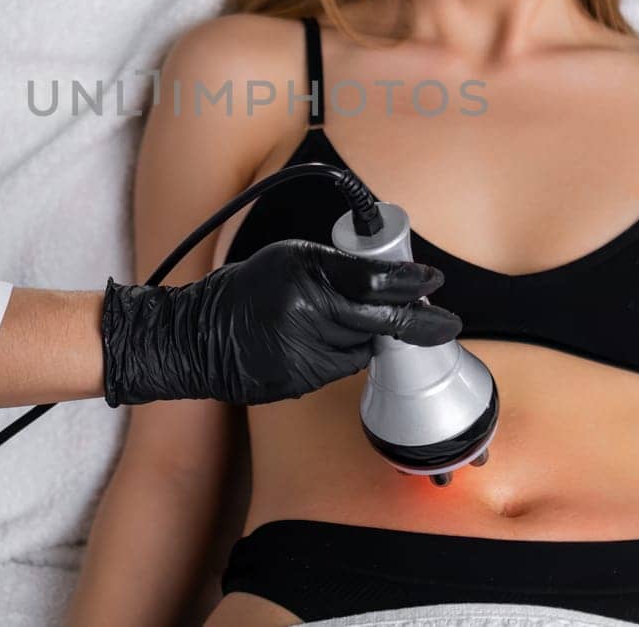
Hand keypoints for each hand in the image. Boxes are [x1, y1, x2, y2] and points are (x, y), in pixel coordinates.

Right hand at [101, 238, 461, 406]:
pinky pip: (342, 368)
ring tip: (358, 322)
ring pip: (364, 346)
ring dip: (372, 335)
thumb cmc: (243, 290)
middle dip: (414, 320)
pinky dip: (346, 354)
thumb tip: (388, 277)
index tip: (432, 281)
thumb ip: (336, 266)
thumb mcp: (288, 258)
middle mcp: (307, 314)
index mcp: (304, 275)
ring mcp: (303, 353)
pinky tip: (327, 343)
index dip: (409, 283)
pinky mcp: (300, 381)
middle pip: (378, 320)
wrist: (195, 337)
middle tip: (444, 320)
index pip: (373, 281)